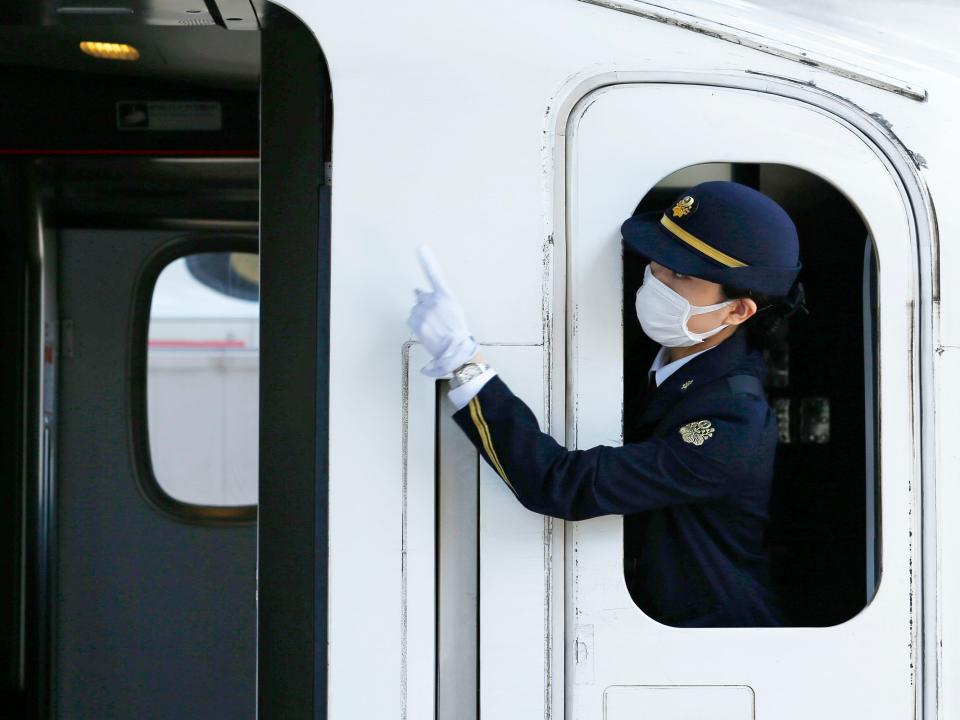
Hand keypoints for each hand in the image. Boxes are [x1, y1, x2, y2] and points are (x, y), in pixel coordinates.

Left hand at [407, 245, 478, 376]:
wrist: (456, 349)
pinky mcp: (417, 321)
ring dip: (421, 316)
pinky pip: (411, 319)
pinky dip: (416, 324)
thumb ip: (436, 298)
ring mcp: (424, 311)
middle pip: (421, 298)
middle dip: (425, 306)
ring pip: (415, 309)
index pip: (434, 275)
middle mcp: (434, 301)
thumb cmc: (457, 330)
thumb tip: (416, 290)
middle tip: (436, 320)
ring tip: (433, 327)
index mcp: (446, 296)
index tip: (421, 247)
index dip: (427, 260)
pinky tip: (426, 331)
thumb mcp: (453, 309)